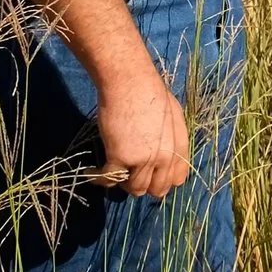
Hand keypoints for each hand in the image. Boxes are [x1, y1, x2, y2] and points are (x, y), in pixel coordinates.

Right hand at [94, 65, 191, 197]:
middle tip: (130, 175)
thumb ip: (170, 139)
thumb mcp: (172, 116)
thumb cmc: (150, 91)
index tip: (151, 175)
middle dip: (144, 184)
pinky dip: (99, 179)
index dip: (163, 179)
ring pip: (135, 189)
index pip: (177, 179)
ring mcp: (143, 160)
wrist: (130, 81)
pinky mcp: (120, 158)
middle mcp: (164, 158)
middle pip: (156, 189)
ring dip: (124, 183)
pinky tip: (92, 173)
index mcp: (179, 147)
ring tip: (114, 172)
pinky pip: (109, 180)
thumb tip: (163, 153)